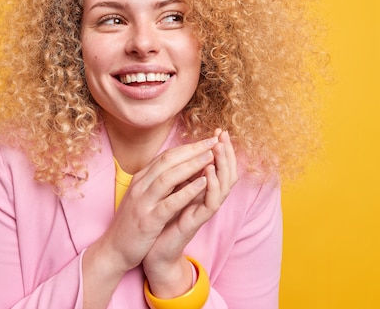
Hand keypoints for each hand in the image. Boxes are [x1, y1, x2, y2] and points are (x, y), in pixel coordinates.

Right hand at [97, 135, 218, 272]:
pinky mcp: (148, 220)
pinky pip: (169, 202)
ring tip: (211, 156)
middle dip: (192, 149)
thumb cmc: (132, 224)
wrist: (113, 250)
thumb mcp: (143, 197)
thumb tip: (182, 169)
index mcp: (140, 179)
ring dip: (191, 165)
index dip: (187, 147)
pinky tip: (202, 183)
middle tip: (213, 141)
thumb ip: (158, 183)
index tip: (206, 141)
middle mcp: (140, 186)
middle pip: (168, 160)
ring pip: (168, 177)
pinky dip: (187, 191)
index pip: (166, 156)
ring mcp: (143, 202)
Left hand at [143, 130, 238, 296]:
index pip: (219, 165)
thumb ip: (181, 176)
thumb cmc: (161, 219)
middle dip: (226, 153)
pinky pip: (211, 201)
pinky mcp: (197, 221)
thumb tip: (184, 153)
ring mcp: (203, 209)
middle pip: (227, 172)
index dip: (220, 148)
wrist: (152, 249)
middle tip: (223, 135)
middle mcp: (206, 198)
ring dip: (222, 165)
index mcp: (201, 190)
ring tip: (217, 148)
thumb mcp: (171, 192)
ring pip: (224, 185)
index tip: (218, 130)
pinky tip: (208, 171)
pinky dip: (211, 185)